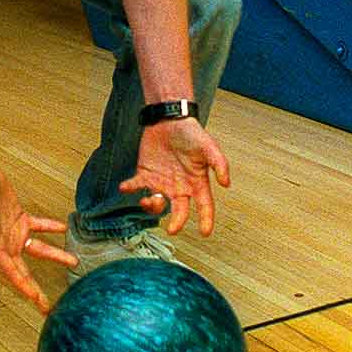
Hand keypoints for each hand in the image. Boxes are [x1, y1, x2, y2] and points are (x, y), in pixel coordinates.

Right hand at [0, 167, 74, 312]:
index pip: (13, 274)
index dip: (25, 288)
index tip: (37, 302)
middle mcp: (7, 244)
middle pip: (25, 271)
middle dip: (36, 289)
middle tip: (48, 306)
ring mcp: (15, 232)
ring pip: (39, 249)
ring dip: (55, 256)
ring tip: (73, 261)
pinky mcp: (21, 218)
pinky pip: (40, 227)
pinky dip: (52, 228)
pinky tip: (65, 228)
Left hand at [119, 118, 230, 235]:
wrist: (169, 119)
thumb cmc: (191, 133)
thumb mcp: (209, 146)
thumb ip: (219, 164)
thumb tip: (226, 184)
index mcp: (197, 183)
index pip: (204, 206)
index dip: (206, 220)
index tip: (205, 233)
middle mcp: (179, 187)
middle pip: (179, 211)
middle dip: (176, 222)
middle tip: (172, 229)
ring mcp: (162, 183)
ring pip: (157, 203)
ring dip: (151, 206)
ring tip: (147, 200)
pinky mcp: (145, 174)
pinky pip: (136, 186)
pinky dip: (129, 188)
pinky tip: (126, 187)